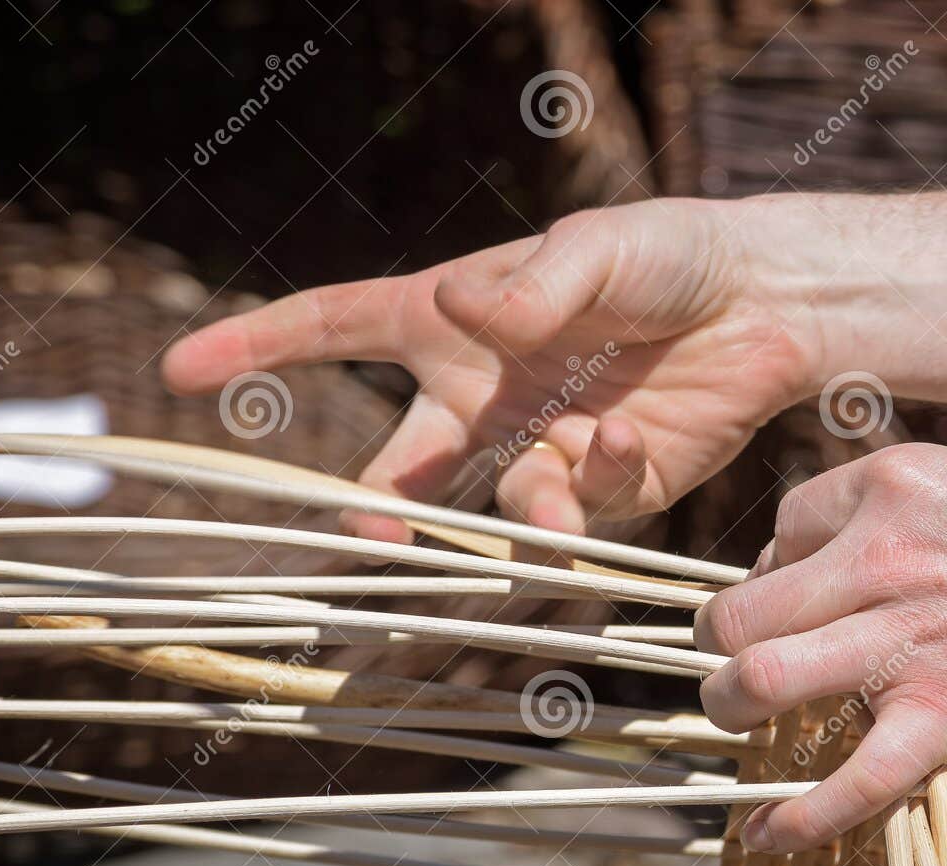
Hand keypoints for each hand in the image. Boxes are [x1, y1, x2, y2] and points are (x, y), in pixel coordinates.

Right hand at [162, 198, 819, 538]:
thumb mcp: (595, 249)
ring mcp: (542, 447)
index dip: (257, 347)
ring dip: (523, 514)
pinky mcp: (608, 488)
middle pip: (401, 469)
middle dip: (377, 512)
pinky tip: (632, 433)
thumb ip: (531, 288)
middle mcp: (484, 395)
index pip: (337, 329)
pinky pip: (584, 507)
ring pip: (498, 510)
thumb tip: (462, 317)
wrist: (765, 305)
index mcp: (454, 321)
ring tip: (561, 506)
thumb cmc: (665, 255)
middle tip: (370, 536)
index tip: (180, 370)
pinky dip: (601, 479)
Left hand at [693, 443, 946, 853]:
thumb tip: (823, 551)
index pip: (780, 530)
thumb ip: (899, 509)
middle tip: (732, 666)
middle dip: (720, 645)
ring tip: (734, 723)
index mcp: (892, 487)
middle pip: (741, 609)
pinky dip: (796, 821)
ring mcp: (911, 640)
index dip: (774, 571)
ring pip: (760, 680)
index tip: (796, 602)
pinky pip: (852, 781)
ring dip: (727, 710)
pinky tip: (760, 836)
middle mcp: (884, 558)